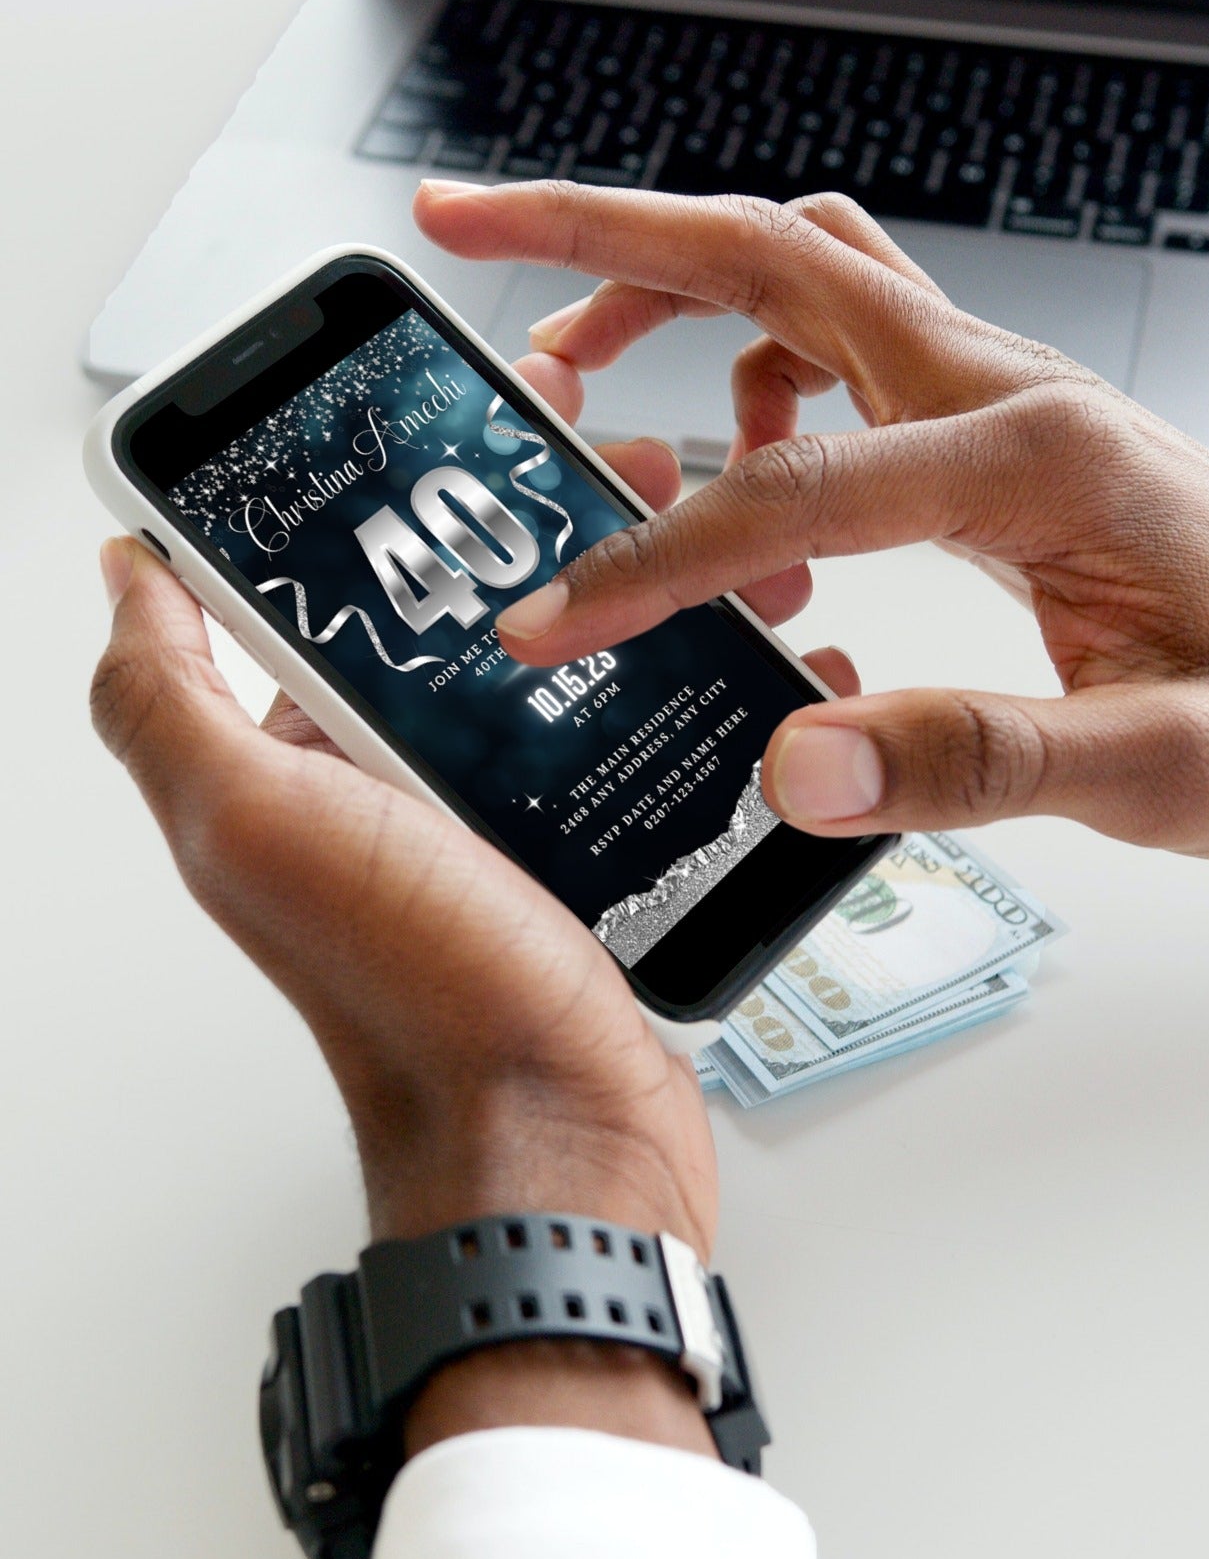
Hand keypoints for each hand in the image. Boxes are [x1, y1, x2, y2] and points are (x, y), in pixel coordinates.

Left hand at [90, 357, 724, 1457]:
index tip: (469, 419)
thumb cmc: (416, 987)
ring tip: (711, 542)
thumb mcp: (251, 821)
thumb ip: (165, 698)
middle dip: (544, 522)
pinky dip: (679, 683)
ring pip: (561, 661)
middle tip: (628, 468)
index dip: (392, 492)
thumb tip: (121, 568)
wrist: (558, 1139)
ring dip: (632, 589)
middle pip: (463, 608)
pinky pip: (623, 737)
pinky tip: (739, 646)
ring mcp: (489, 818)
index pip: (333, 583)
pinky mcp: (579, 854)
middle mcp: (386, 783)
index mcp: (299, 755)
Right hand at [415, 180, 1208, 860]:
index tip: (555, 620)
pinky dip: (740, 372)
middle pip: (770, 256)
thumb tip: (795, 768)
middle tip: (463, 229)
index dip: (654, 557)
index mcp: (1034, 461)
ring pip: (794, 274)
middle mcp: (1001, 392)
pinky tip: (732, 470)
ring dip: (662, 285)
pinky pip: (831, 346)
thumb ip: (980, 764)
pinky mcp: (978, 424)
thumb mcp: (1160, 769)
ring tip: (565, 370)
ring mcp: (988, 393)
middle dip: (600, 233)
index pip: (792, 488)